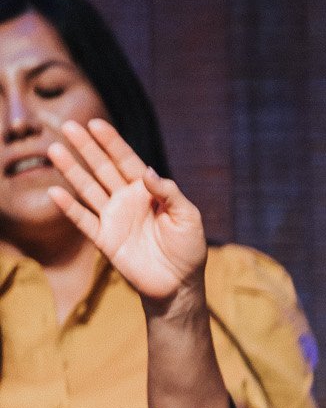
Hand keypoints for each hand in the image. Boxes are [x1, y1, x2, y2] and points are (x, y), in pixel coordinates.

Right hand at [45, 118, 207, 303]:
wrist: (179, 284)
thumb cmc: (188, 248)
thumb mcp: (188, 217)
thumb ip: (170, 193)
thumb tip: (146, 171)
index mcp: (148, 191)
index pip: (126, 161)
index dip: (112, 142)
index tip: (96, 124)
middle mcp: (127, 200)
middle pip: (102, 168)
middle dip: (86, 148)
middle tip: (68, 126)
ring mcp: (113, 218)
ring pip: (88, 189)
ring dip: (72, 170)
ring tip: (54, 150)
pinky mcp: (104, 239)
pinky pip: (83, 220)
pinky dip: (69, 207)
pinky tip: (55, 191)